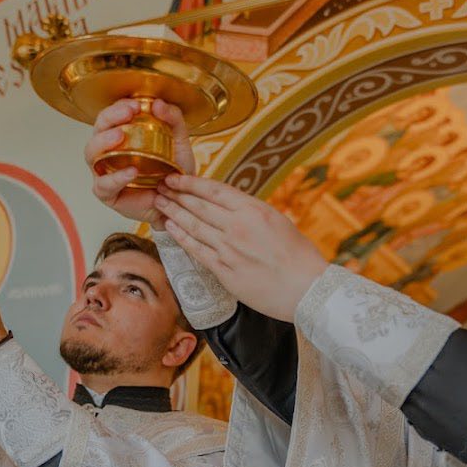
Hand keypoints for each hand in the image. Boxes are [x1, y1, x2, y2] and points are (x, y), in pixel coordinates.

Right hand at [85, 98, 189, 222]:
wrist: (177, 201)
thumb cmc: (172, 171)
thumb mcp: (179, 141)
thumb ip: (173, 119)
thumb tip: (158, 103)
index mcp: (121, 135)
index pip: (112, 115)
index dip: (119, 106)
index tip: (136, 104)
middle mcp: (108, 151)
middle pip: (97, 129)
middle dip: (110, 118)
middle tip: (128, 113)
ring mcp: (104, 172)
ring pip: (91, 153)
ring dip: (103, 142)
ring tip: (120, 136)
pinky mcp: (107, 193)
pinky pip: (103, 184)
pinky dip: (116, 177)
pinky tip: (131, 171)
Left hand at [154, 175, 326, 321]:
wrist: (307, 288)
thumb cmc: (300, 256)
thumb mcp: (278, 222)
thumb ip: (253, 213)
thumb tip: (234, 206)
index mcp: (253, 210)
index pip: (214, 190)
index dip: (190, 183)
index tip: (175, 178)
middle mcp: (237, 226)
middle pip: (198, 206)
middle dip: (176, 195)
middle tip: (159, 187)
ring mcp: (229, 249)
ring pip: (193, 226)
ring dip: (173, 213)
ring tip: (159, 204)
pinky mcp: (224, 271)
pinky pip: (196, 251)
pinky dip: (181, 237)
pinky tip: (169, 228)